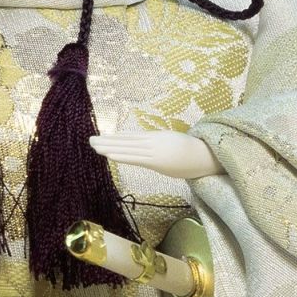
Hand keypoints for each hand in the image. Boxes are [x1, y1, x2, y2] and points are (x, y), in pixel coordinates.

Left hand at [88, 131, 224, 179]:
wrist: (207, 156)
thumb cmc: (194, 153)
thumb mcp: (175, 146)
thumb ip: (162, 147)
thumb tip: (151, 151)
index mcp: (157, 138)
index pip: (132, 138)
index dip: (116, 137)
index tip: (102, 137)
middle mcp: (153, 141)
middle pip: (126, 140)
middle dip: (107, 140)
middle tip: (89, 139)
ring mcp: (154, 150)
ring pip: (127, 147)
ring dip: (109, 146)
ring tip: (93, 145)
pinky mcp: (156, 160)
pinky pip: (135, 157)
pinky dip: (121, 155)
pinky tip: (109, 154)